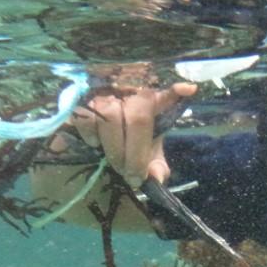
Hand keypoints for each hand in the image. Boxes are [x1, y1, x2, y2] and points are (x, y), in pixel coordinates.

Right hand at [70, 82, 196, 184]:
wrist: (88, 135)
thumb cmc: (123, 141)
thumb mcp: (143, 151)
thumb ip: (154, 163)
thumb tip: (157, 177)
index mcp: (150, 99)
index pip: (166, 91)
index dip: (174, 90)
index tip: (188, 89)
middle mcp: (128, 89)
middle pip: (138, 117)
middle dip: (136, 154)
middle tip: (132, 175)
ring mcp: (103, 90)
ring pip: (111, 117)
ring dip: (115, 149)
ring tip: (116, 165)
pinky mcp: (77, 97)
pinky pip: (85, 116)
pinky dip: (91, 135)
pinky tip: (93, 144)